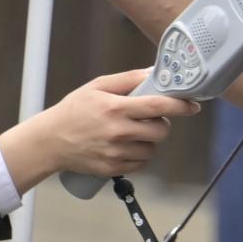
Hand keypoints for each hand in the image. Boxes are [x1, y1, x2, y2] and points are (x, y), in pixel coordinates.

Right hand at [0, 69, 199, 192]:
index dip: (180, 105)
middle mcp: (119, 132)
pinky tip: (124, 146)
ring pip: (152, 148)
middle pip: (161, 130)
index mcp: (116, 108)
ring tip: (130, 133)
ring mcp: (117, 153)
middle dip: (161, 123)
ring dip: (148, 140)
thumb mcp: (98, 86)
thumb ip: (128, 79)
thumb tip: (153, 73)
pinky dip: (138, 154)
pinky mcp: (114, 168)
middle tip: (148, 118)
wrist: (50, 141)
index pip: (158, 106)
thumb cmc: (74, 110)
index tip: (192, 105)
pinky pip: (140, 163)